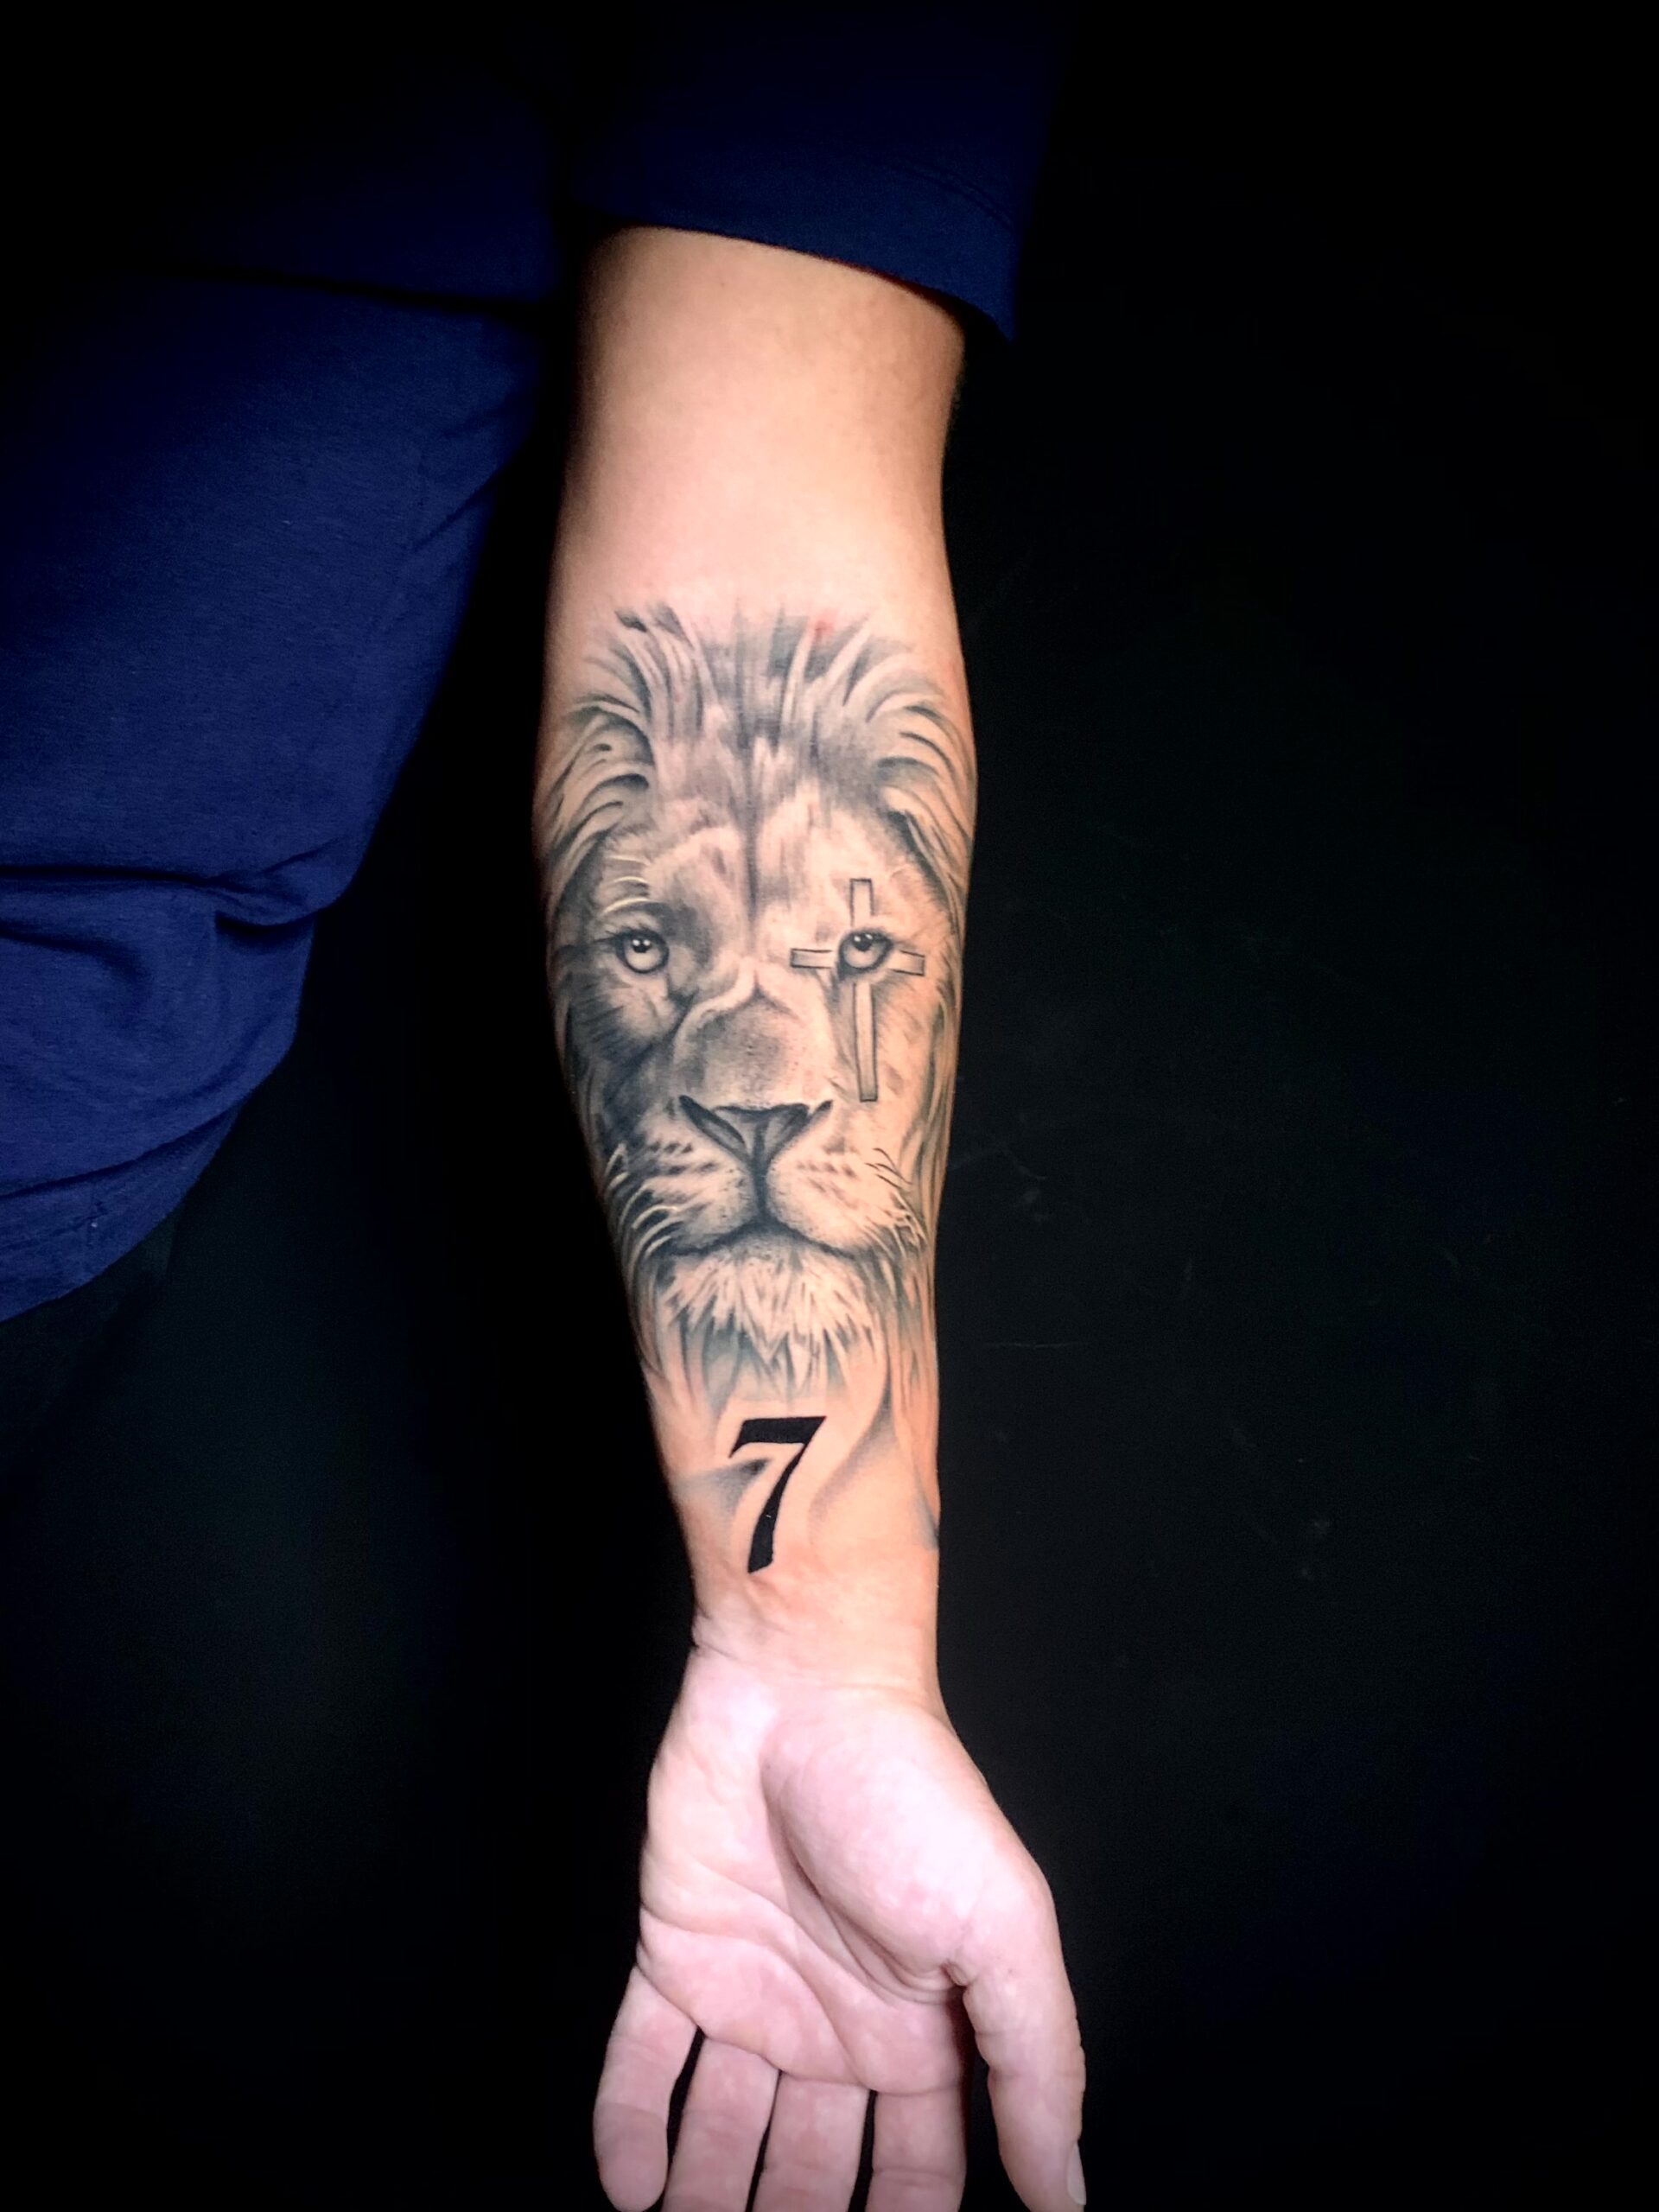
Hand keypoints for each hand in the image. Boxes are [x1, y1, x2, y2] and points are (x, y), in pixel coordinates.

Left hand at [593, 1646, 1085, 2211]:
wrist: (801, 1686)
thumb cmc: (914, 1796)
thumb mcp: (1005, 1930)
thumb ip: (1037, 2066)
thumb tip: (1069, 2198)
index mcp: (923, 2035)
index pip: (917, 2174)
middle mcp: (837, 2031)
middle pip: (812, 2173)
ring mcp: (753, 1995)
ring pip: (723, 2135)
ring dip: (706, 2199)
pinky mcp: (677, 1959)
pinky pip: (645, 2065)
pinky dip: (630, 2130)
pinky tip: (631, 2188)